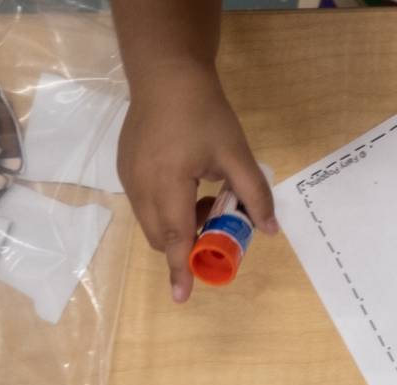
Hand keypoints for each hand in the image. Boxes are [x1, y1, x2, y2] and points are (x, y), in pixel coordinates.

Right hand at [117, 65, 274, 305]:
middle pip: (161, 237)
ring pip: (152, 223)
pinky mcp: (126, 169)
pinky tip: (191, 187)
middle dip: (189, 244)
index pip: (175, 236)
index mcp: (166, 182)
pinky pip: (147, 206)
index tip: (182, 296)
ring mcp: (128, 177)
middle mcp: (139, 184)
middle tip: (221, 222)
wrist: (166, 75)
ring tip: (209, 198)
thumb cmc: (204, 113)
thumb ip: (255, 195)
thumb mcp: (238, 155)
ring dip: (181, 226)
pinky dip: (169, 211)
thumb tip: (270, 230)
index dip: (180, 267)